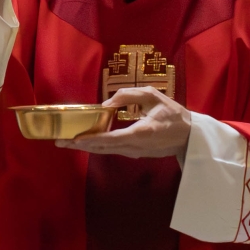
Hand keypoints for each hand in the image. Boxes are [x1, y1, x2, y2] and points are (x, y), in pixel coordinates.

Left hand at [56, 87, 191, 158]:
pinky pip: (111, 149)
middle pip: (102, 148)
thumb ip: (129, 96)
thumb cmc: (173, 114)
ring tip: (67, 142)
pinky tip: (85, 141)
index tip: (75, 139)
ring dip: (86, 146)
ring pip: (105, 150)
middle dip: (80, 145)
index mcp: (141, 132)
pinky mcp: (134, 153)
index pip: (111, 138)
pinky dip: (97, 146)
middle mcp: (135, 146)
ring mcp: (134, 152)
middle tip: (59, 142)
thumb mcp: (154, 96)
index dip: (92, 139)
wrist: (189, 136)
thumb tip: (106, 104)